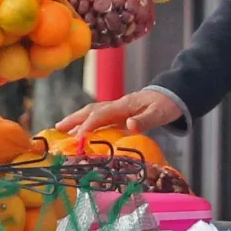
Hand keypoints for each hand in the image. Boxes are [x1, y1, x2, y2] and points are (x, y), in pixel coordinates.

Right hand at [59, 90, 183, 139]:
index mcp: (124, 105)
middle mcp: (117, 105)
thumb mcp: (160, 114)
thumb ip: (145, 120)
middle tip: (58, 128)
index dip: (88, 125)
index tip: (78, 137)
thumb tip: (129, 125)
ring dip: (77, 120)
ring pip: (93, 112)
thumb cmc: (166, 105)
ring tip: (62, 129)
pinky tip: (81, 131)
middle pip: (91, 110)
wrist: (173, 94)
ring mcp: (117, 108)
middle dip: (74, 119)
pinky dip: (87, 122)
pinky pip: (99, 117)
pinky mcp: (119, 112)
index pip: (101, 114)